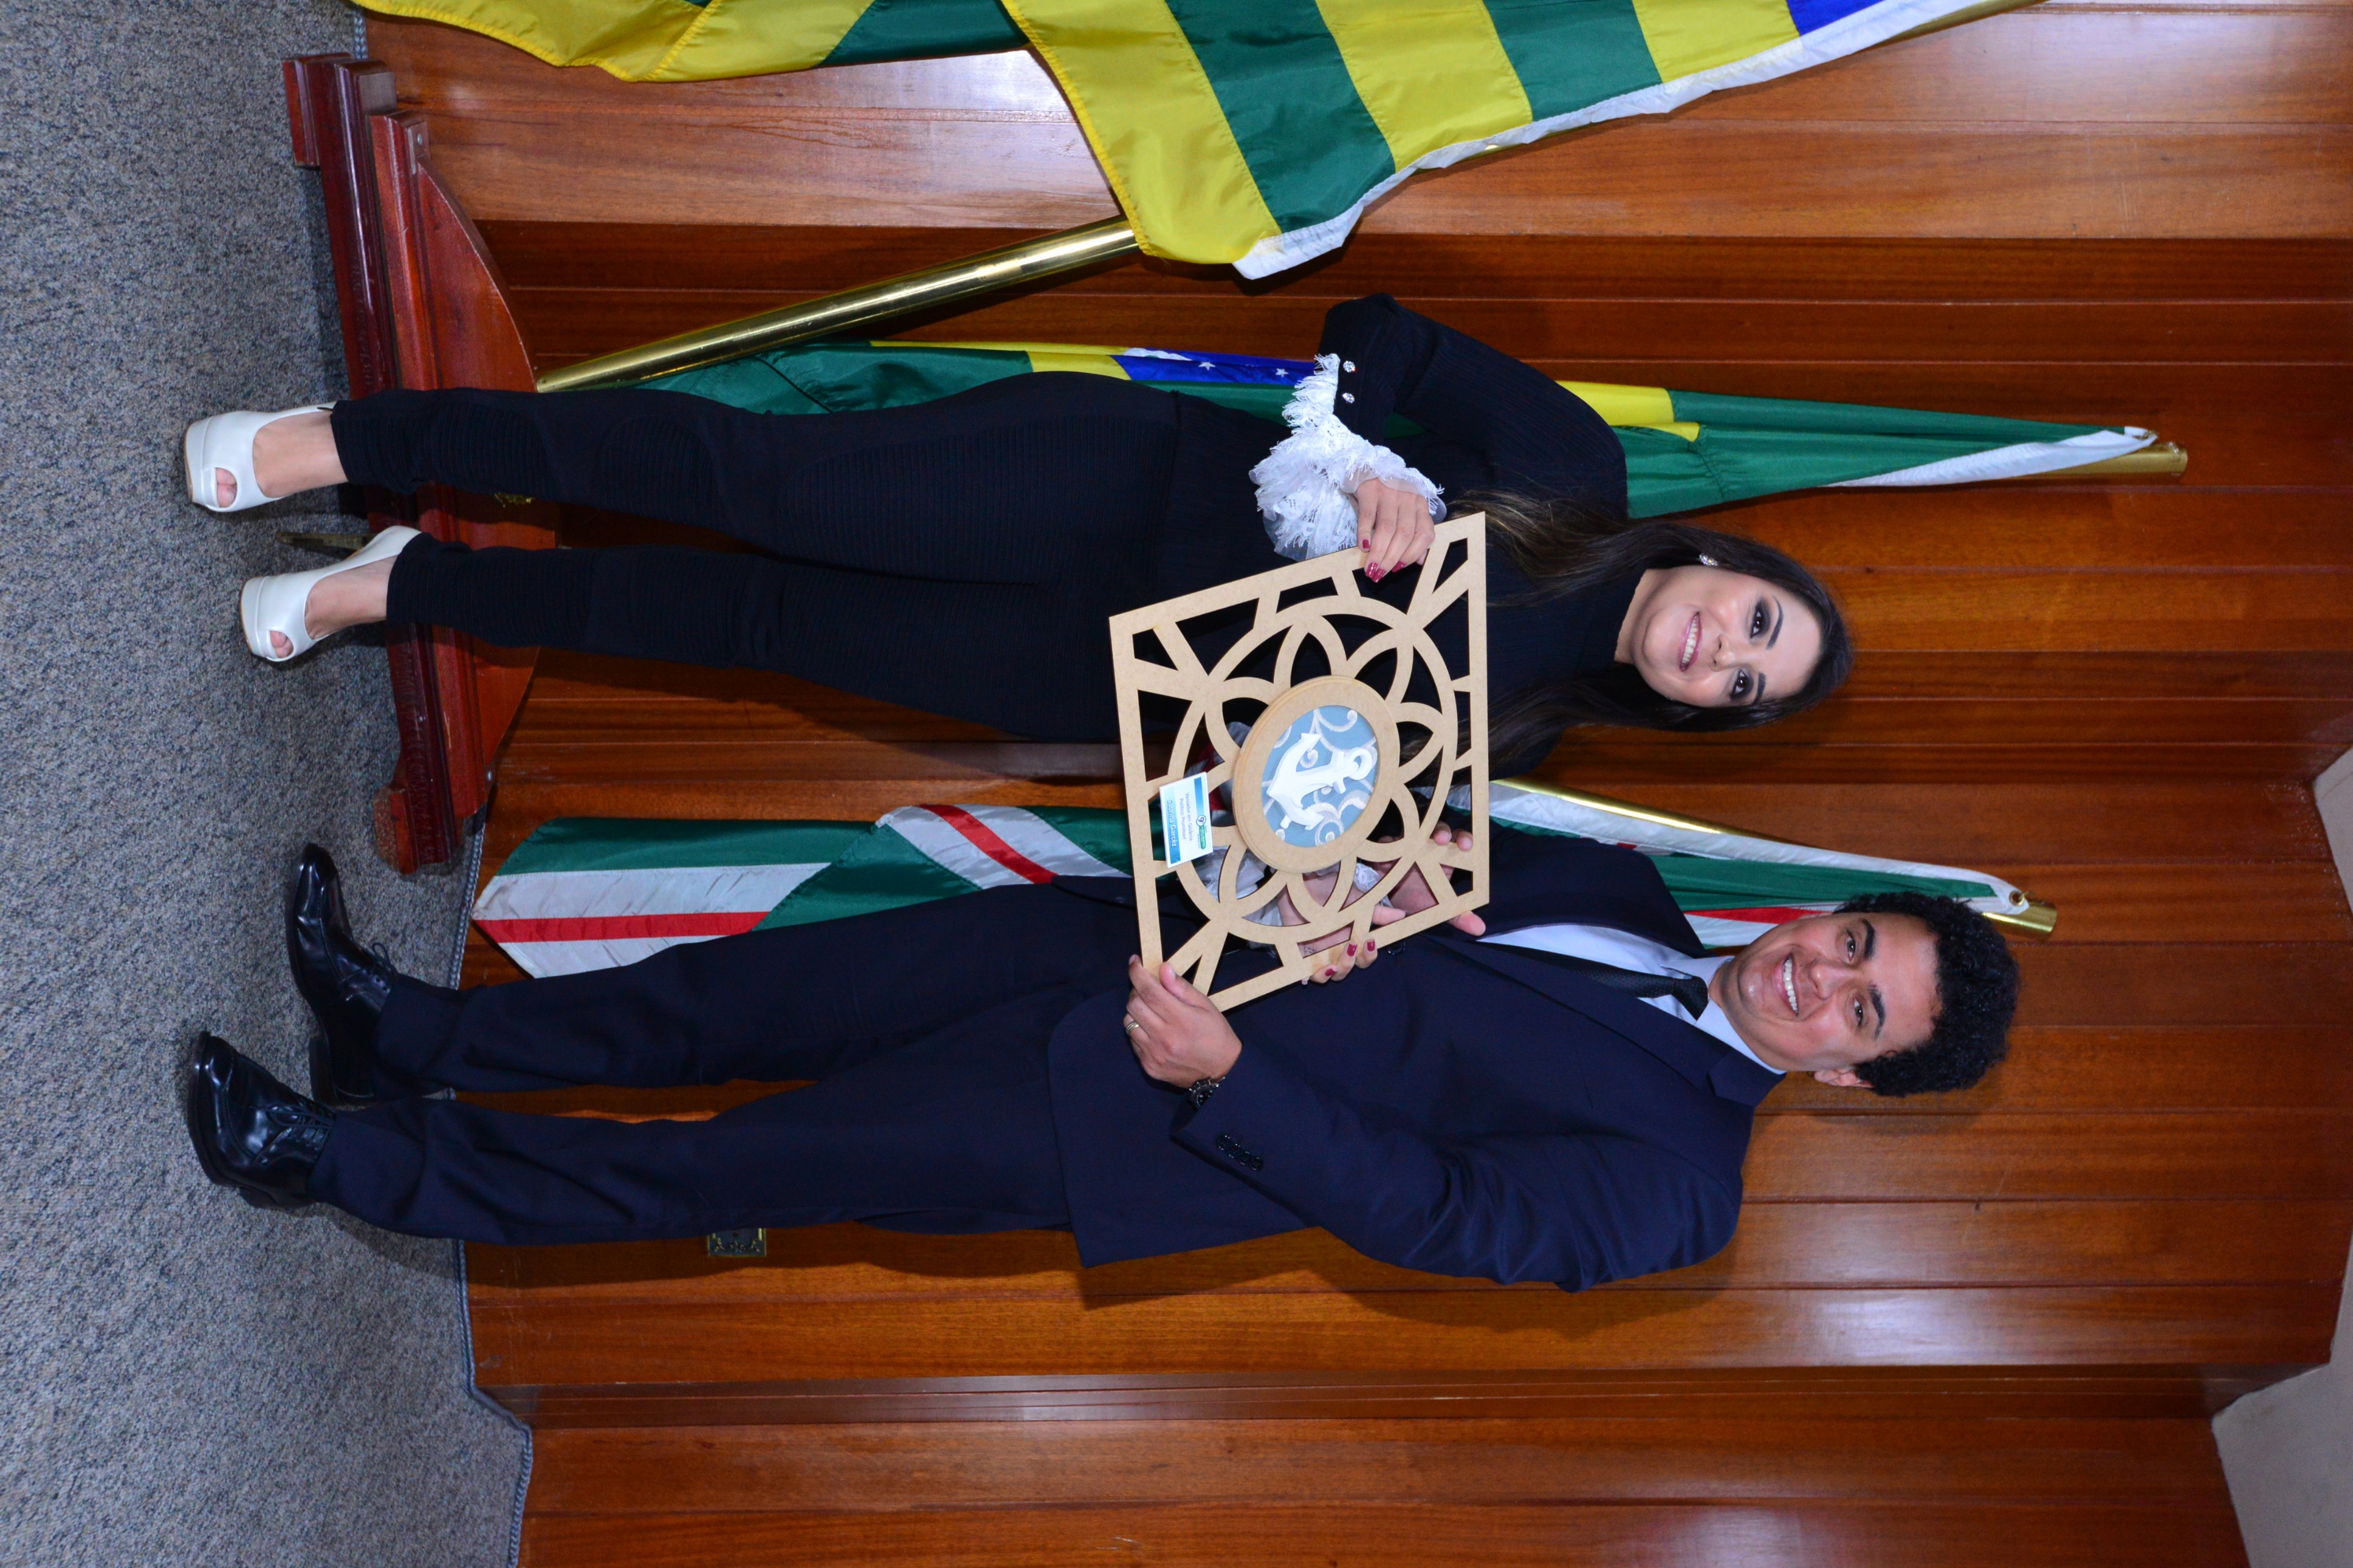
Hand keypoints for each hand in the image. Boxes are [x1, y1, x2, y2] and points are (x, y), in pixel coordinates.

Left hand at [1124, 957, 1243, 1085]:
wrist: (1220, 1071)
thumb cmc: (1215, 1034)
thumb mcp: (1205, 1006)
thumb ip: (1181, 988)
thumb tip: (1163, 969)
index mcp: (1180, 1020)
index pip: (1149, 991)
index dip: (1138, 973)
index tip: (1134, 962)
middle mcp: (1163, 1038)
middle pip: (1134, 1005)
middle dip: (1137, 990)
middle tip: (1148, 989)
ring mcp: (1153, 1054)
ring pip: (1128, 1022)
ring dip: (1136, 1011)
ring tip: (1151, 1011)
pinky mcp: (1148, 1066)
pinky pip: (1133, 1041)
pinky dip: (1138, 1030)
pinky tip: (1152, 1030)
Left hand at [1271, 867, 1378, 983]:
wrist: (1308, 882)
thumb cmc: (1334, 894)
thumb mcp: (1357, 903)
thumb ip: (1378, 913)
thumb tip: (1402, 915)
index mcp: (1352, 942)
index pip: (1364, 959)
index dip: (1369, 956)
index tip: (1369, 941)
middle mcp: (1335, 951)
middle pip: (1346, 970)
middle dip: (1349, 963)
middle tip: (1350, 946)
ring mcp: (1317, 953)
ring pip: (1325, 976)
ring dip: (1329, 974)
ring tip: (1330, 967)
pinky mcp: (1298, 952)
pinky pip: (1301, 971)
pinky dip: (1303, 976)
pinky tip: (1304, 976)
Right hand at [1351, 476, 1434, 580]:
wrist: (1371, 466)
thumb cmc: (1390, 495)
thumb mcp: (1407, 511)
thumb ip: (1415, 534)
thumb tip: (1419, 560)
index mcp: (1421, 506)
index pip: (1424, 534)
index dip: (1412, 554)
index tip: (1398, 569)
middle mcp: (1408, 499)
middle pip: (1404, 535)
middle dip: (1391, 559)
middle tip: (1379, 574)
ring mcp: (1389, 493)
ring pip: (1386, 529)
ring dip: (1378, 552)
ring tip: (1370, 567)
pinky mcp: (1370, 490)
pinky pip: (1368, 517)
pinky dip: (1365, 534)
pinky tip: (1363, 547)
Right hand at [1372, 823, 1486, 936]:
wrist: (1391, 903)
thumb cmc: (1419, 899)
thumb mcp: (1439, 909)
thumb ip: (1459, 916)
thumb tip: (1480, 928)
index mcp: (1446, 857)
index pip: (1459, 841)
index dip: (1464, 839)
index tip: (1467, 846)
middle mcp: (1429, 847)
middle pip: (1439, 830)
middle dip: (1442, 831)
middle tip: (1442, 839)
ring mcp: (1408, 845)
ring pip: (1415, 831)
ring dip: (1417, 833)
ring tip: (1416, 843)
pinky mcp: (1387, 849)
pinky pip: (1387, 842)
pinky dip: (1389, 845)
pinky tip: (1391, 853)